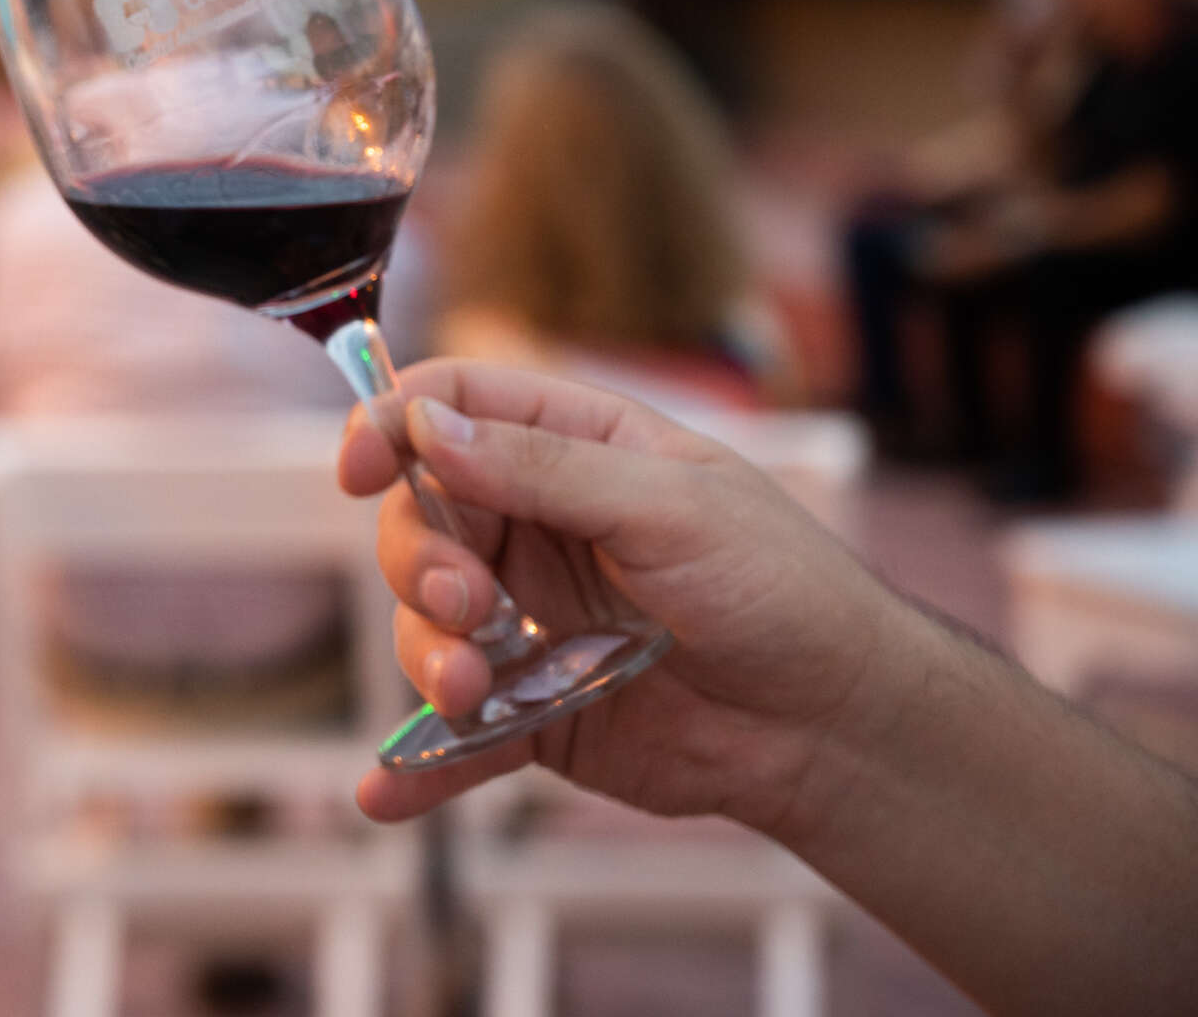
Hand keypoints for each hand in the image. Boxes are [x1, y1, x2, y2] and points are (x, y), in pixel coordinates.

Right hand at [340, 360, 908, 837]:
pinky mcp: (535, 712)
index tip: (360, 468)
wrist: (839, 729)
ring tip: (473, 690)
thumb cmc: (782, 588)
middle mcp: (538, 528)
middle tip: (463, 600)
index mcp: (576, 450)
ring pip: (425, 623)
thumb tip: (430, 426)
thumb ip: (543, 469)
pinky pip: (456, 733)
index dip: (394, 424)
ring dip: (426, 654)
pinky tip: (383, 794)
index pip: (455, 406)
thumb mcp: (670, 507)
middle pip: (420, 518)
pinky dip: (417, 765)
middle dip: (418, 558)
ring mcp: (530, 621)